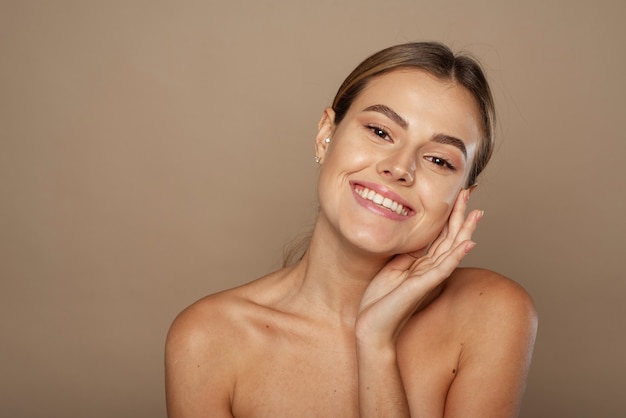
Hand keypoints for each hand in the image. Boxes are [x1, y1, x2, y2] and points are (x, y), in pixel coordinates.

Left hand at [355, 189, 483, 347]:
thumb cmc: (380, 300)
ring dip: (465, 229)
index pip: (440, 235)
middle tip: (470, 193)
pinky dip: (457, 254)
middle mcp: (429, 268)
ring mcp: (428, 277)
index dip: (448, 215)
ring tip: (477, 212)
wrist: (372, 325)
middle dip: (460, 214)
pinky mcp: (422, 285)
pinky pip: (443, 267)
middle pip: (450, 237)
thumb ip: (408, 254)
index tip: (456, 196)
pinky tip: (469, 242)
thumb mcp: (393, 268)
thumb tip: (417, 237)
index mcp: (421, 263)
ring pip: (452, 249)